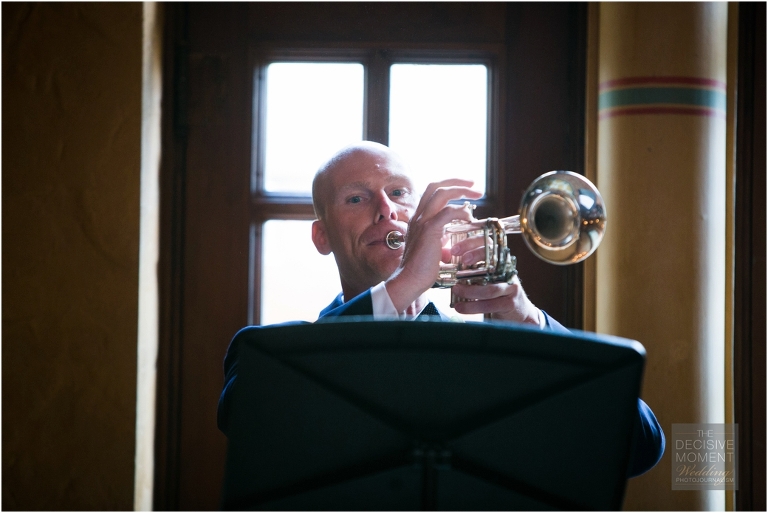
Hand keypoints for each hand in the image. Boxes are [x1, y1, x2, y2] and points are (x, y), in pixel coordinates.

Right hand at [385, 179, 481, 312]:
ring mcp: (422, 221)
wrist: (410, 280)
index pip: (431, 193)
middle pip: (435, 186)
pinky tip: (469, 219)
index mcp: (418, 219)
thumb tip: (453, 241)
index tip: (465, 189)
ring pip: (440, 193)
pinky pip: (448, 212)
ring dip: (461, 190)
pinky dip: (461, 212)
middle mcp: (418, 216)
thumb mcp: (432, 248)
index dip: (448, 187)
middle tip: (474, 186)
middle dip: (456, 182)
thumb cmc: (421, 269)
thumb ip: (441, 240)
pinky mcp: (429, 230)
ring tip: (476, 194)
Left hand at [449, 234, 542, 325]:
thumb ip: (469, 267)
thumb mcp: (485, 276)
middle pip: (493, 259)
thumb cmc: (495, 291)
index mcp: (498, 260)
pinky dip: (472, 307)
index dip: (471, 243)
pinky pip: (489, 305)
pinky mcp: (510, 303)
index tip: (455, 250)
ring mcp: (511, 287)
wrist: (518, 311)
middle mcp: (507, 270)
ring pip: (489, 288)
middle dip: (475, 257)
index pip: (488, 243)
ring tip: (456, 290)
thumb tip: (445, 257)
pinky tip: (460, 307)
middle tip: (460, 262)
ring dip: (469, 290)